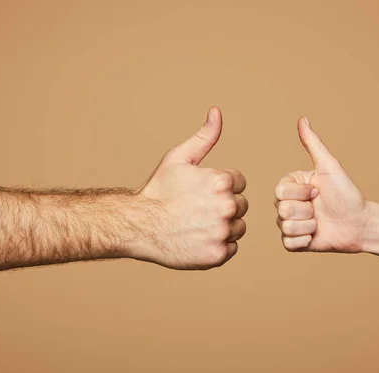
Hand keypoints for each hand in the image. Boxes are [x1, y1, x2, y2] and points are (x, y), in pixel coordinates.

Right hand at [126, 107, 247, 269]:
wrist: (137, 226)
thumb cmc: (158, 191)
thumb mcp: (179, 158)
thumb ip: (204, 137)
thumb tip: (217, 111)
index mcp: (222, 181)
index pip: (239, 183)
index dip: (219, 187)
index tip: (199, 193)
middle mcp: (227, 206)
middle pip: (241, 206)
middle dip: (223, 207)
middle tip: (196, 210)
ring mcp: (222, 232)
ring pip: (238, 228)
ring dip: (223, 227)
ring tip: (197, 225)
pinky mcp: (218, 255)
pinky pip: (231, 248)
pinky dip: (218, 246)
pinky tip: (198, 239)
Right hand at [274, 117, 368, 252]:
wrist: (359, 223)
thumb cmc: (346, 193)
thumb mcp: (328, 166)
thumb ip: (313, 143)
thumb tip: (303, 119)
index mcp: (290, 186)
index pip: (280, 191)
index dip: (302, 193)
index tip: (318, 191)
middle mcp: (286, 204)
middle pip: (281, 209)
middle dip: (306, 210)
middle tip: (320, 207)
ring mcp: (289, 224)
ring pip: (286, 226)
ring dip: (308, 225)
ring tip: (320, 222)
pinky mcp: (294, 243)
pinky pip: (288, 243)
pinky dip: (305, 240)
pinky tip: (316, 235)